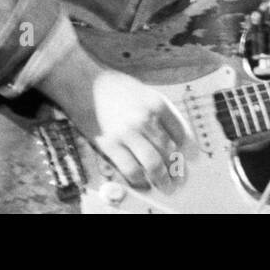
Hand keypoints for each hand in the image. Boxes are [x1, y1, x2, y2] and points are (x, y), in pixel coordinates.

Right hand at [39, 46, 192, 190]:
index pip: (180, 133)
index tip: (185, 157)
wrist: (84, 84)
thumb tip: (172, 135)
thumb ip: (158, 112)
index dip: (184, 149)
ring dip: (163, 179)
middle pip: (169, 151)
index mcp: (157, 104)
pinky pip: (131, 169)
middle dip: (176, 168)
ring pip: (153, 164)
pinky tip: (143, 183)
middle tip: (178, 177)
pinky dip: (140, 180)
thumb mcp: (144, 92)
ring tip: (166, 186)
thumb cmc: (113, 86)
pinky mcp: (110, 145)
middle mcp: (145, 119)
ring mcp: (128, 134)